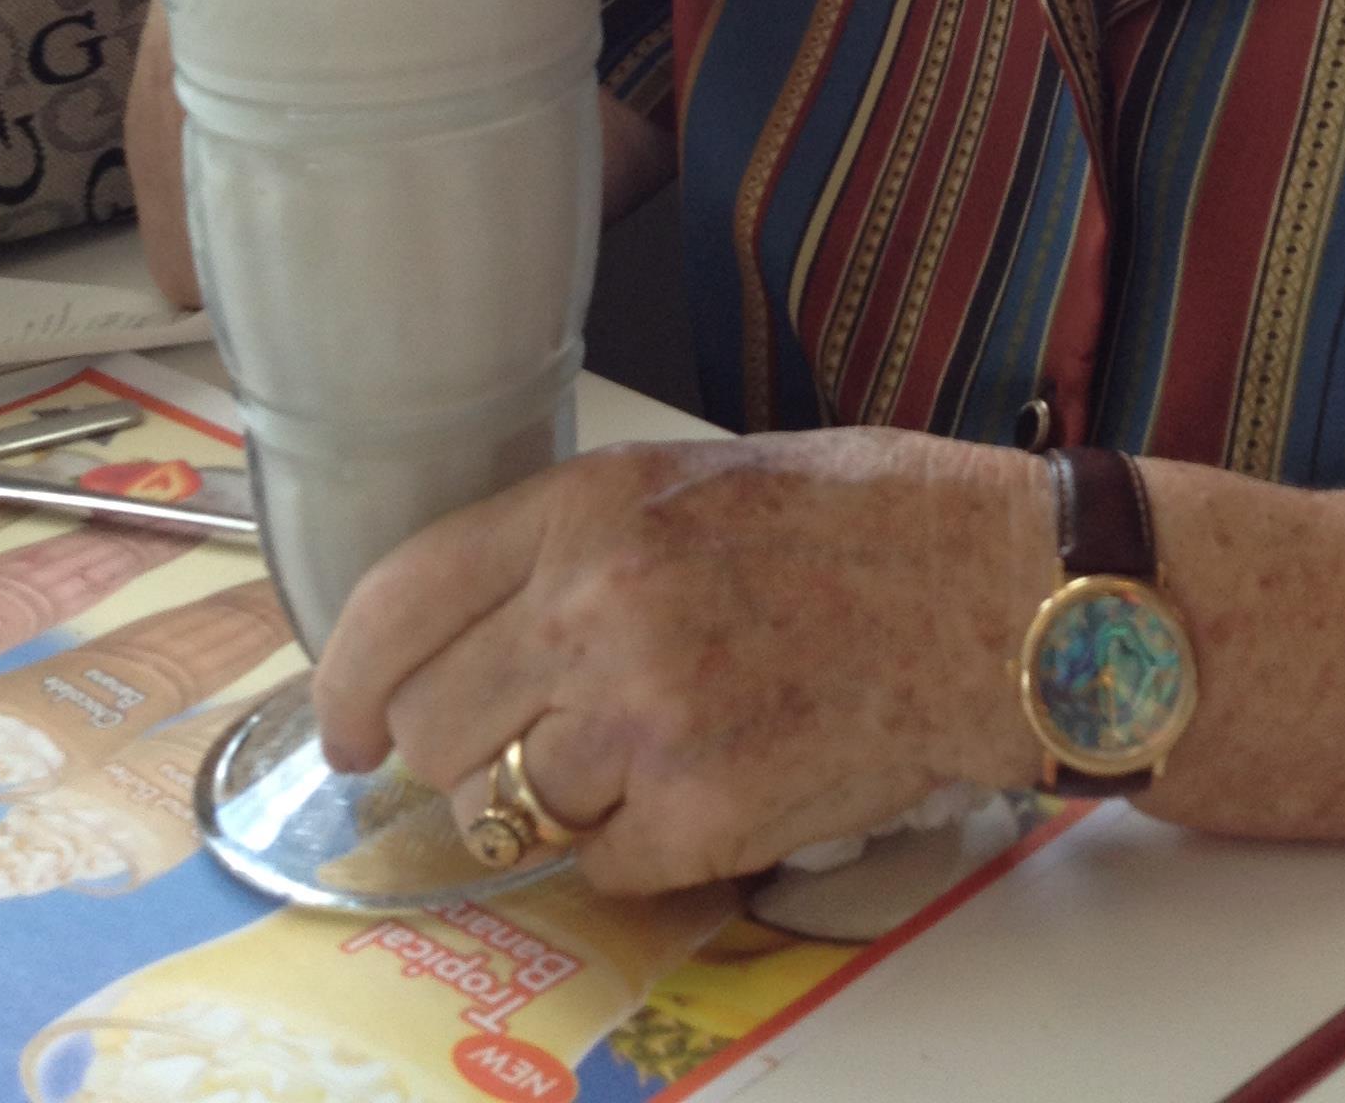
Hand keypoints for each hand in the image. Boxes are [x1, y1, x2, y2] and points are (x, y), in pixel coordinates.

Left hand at [312, 431, 1049, 892]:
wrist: (1000, 594)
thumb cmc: (866, 521)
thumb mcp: (694, 480)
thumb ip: (573, 547)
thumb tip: (460, 637)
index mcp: (591, 508)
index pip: (397, 604)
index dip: (346, 680)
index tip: (344, 724)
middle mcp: (597, 609)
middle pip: (433, 728)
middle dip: (465, 747)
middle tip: (530, 739)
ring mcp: (645, 721)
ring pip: (509, 807)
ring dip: (558, 796)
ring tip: (652, 744)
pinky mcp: (700, 816)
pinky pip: (603, 864)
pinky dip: (639, 844)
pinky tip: (712, 778)